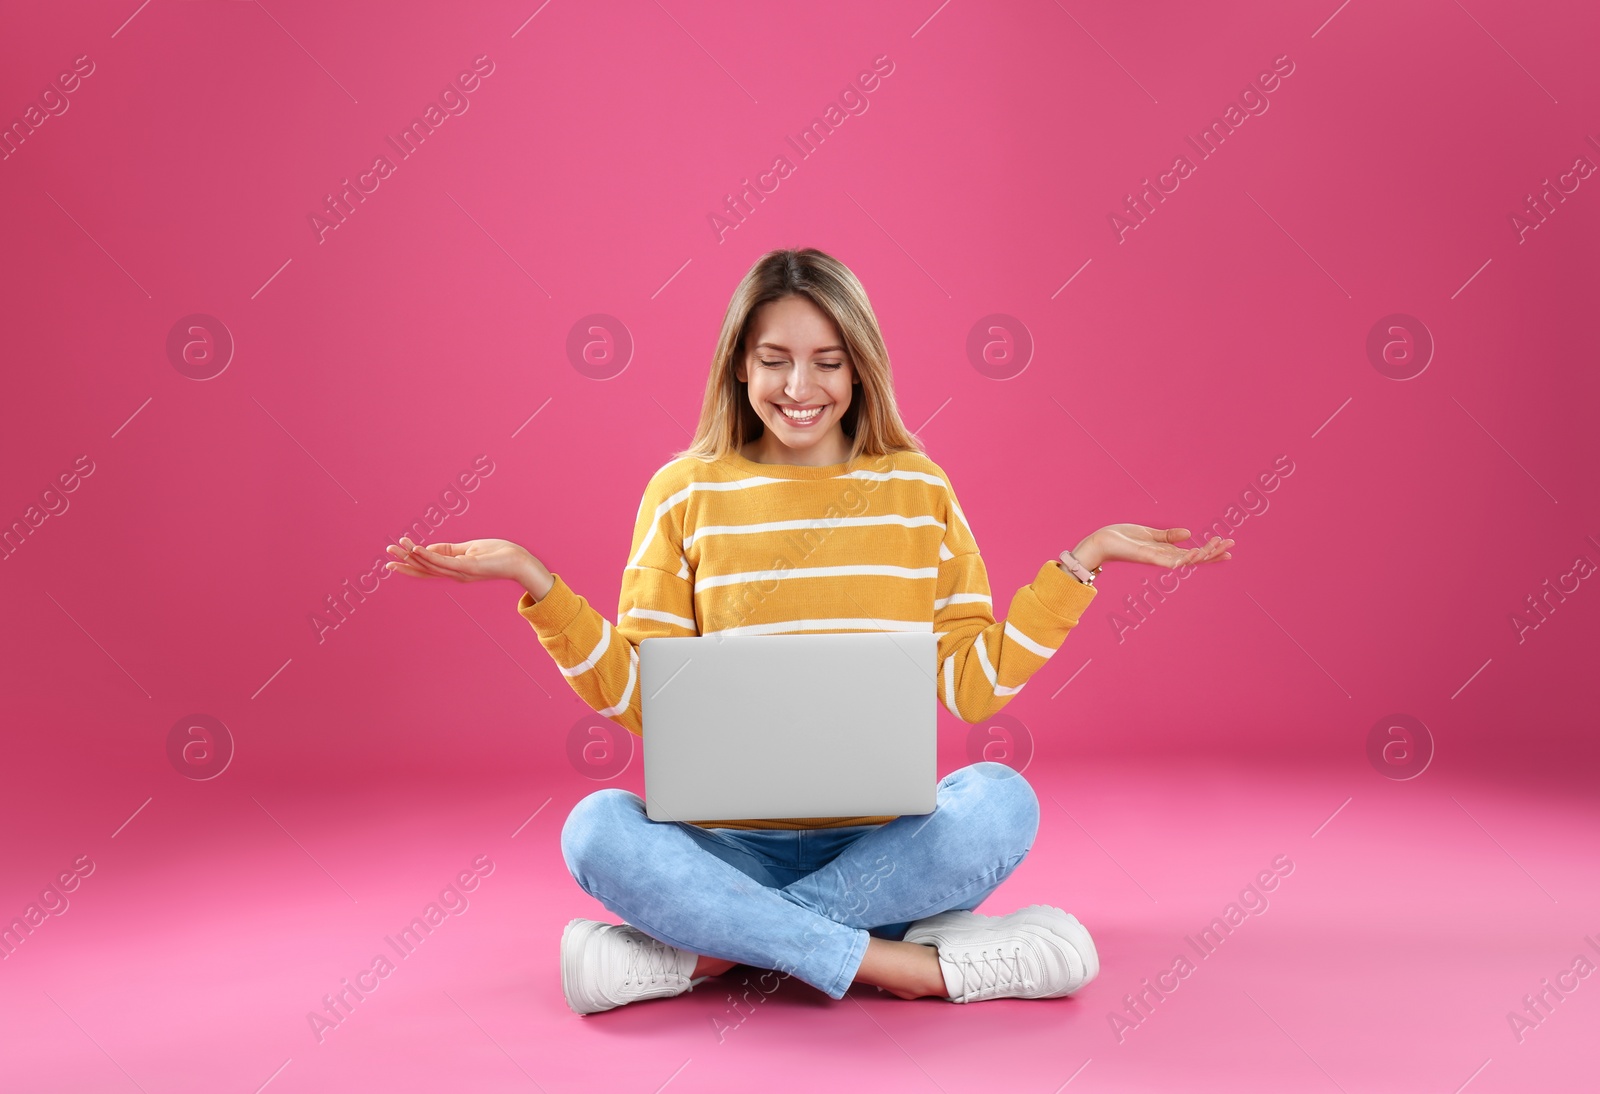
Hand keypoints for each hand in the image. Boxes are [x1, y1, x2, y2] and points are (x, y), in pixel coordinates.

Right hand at [385, 537, 551, 597]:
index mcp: (454, 570)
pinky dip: (429, 556)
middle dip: (405, 562)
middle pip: (425, 569)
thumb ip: (449, 549)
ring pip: (431, 565)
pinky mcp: (467, 567)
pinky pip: (444, 561)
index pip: (427, 567)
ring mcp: (460, 572)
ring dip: (412, 556)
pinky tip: (416, 549)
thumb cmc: (498, 554)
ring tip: (397, 547)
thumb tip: (428, 547)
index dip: (410, 562)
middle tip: (387, 556)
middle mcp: (454, 574)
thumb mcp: (469, 549)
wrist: (519, 561)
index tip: (393, 557)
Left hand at [1065, 525, 1232, 571]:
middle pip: (1195, 558)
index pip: (1193, 553)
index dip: (1210, 550)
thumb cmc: (1121, 539)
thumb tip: (1189, 533)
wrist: (1101, 542)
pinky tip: (1196, 553)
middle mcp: (1164, 558)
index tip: (1227, 546)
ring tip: (1219, 547)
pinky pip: (1169, 560)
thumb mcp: (1149, 533)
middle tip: (1231, 547)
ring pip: (1186, 560)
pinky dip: (1183, 558)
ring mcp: (1157, 559)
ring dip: (1203, 554)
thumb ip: (1168, 536)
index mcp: (1165, 551)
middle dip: (1213, 553)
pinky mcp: (1148, 558)